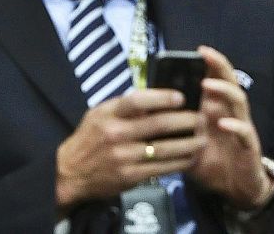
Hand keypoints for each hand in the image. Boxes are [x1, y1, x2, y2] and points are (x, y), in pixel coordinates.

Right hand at [54, 88, 203, 211]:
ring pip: (164, 149)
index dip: (161, 97)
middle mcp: (116, 135)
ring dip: (188, 144)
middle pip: (157, 125)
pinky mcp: (130, 177)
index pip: (136, 101)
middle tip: (201, 117)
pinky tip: (190, 157)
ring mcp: (123, 157)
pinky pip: (160, 168)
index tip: (181, 97)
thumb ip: (124, 106)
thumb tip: (157, 97)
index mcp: (108, 115)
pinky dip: (179, 163)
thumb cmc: (90, 138)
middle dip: (184, 121)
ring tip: (203, 138)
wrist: (70, 173)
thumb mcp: (100, 114)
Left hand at [187, 46, 273, 209]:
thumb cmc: (211, 161)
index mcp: (216, 109)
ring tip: (206, 85)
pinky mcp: (249, 144)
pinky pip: (244, 131)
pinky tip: (223, 123)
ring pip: (238, 100)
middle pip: (229, 82)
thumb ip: (173, 131)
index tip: (197, 52)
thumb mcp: (188, 144)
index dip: (210, 65)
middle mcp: (230, 112)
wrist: (235, 187)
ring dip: (223, 90)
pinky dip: (235, 125)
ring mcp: (241, 126)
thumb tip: (146, 121)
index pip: (215, 80)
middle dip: (218, 66)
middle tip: (205, 54)